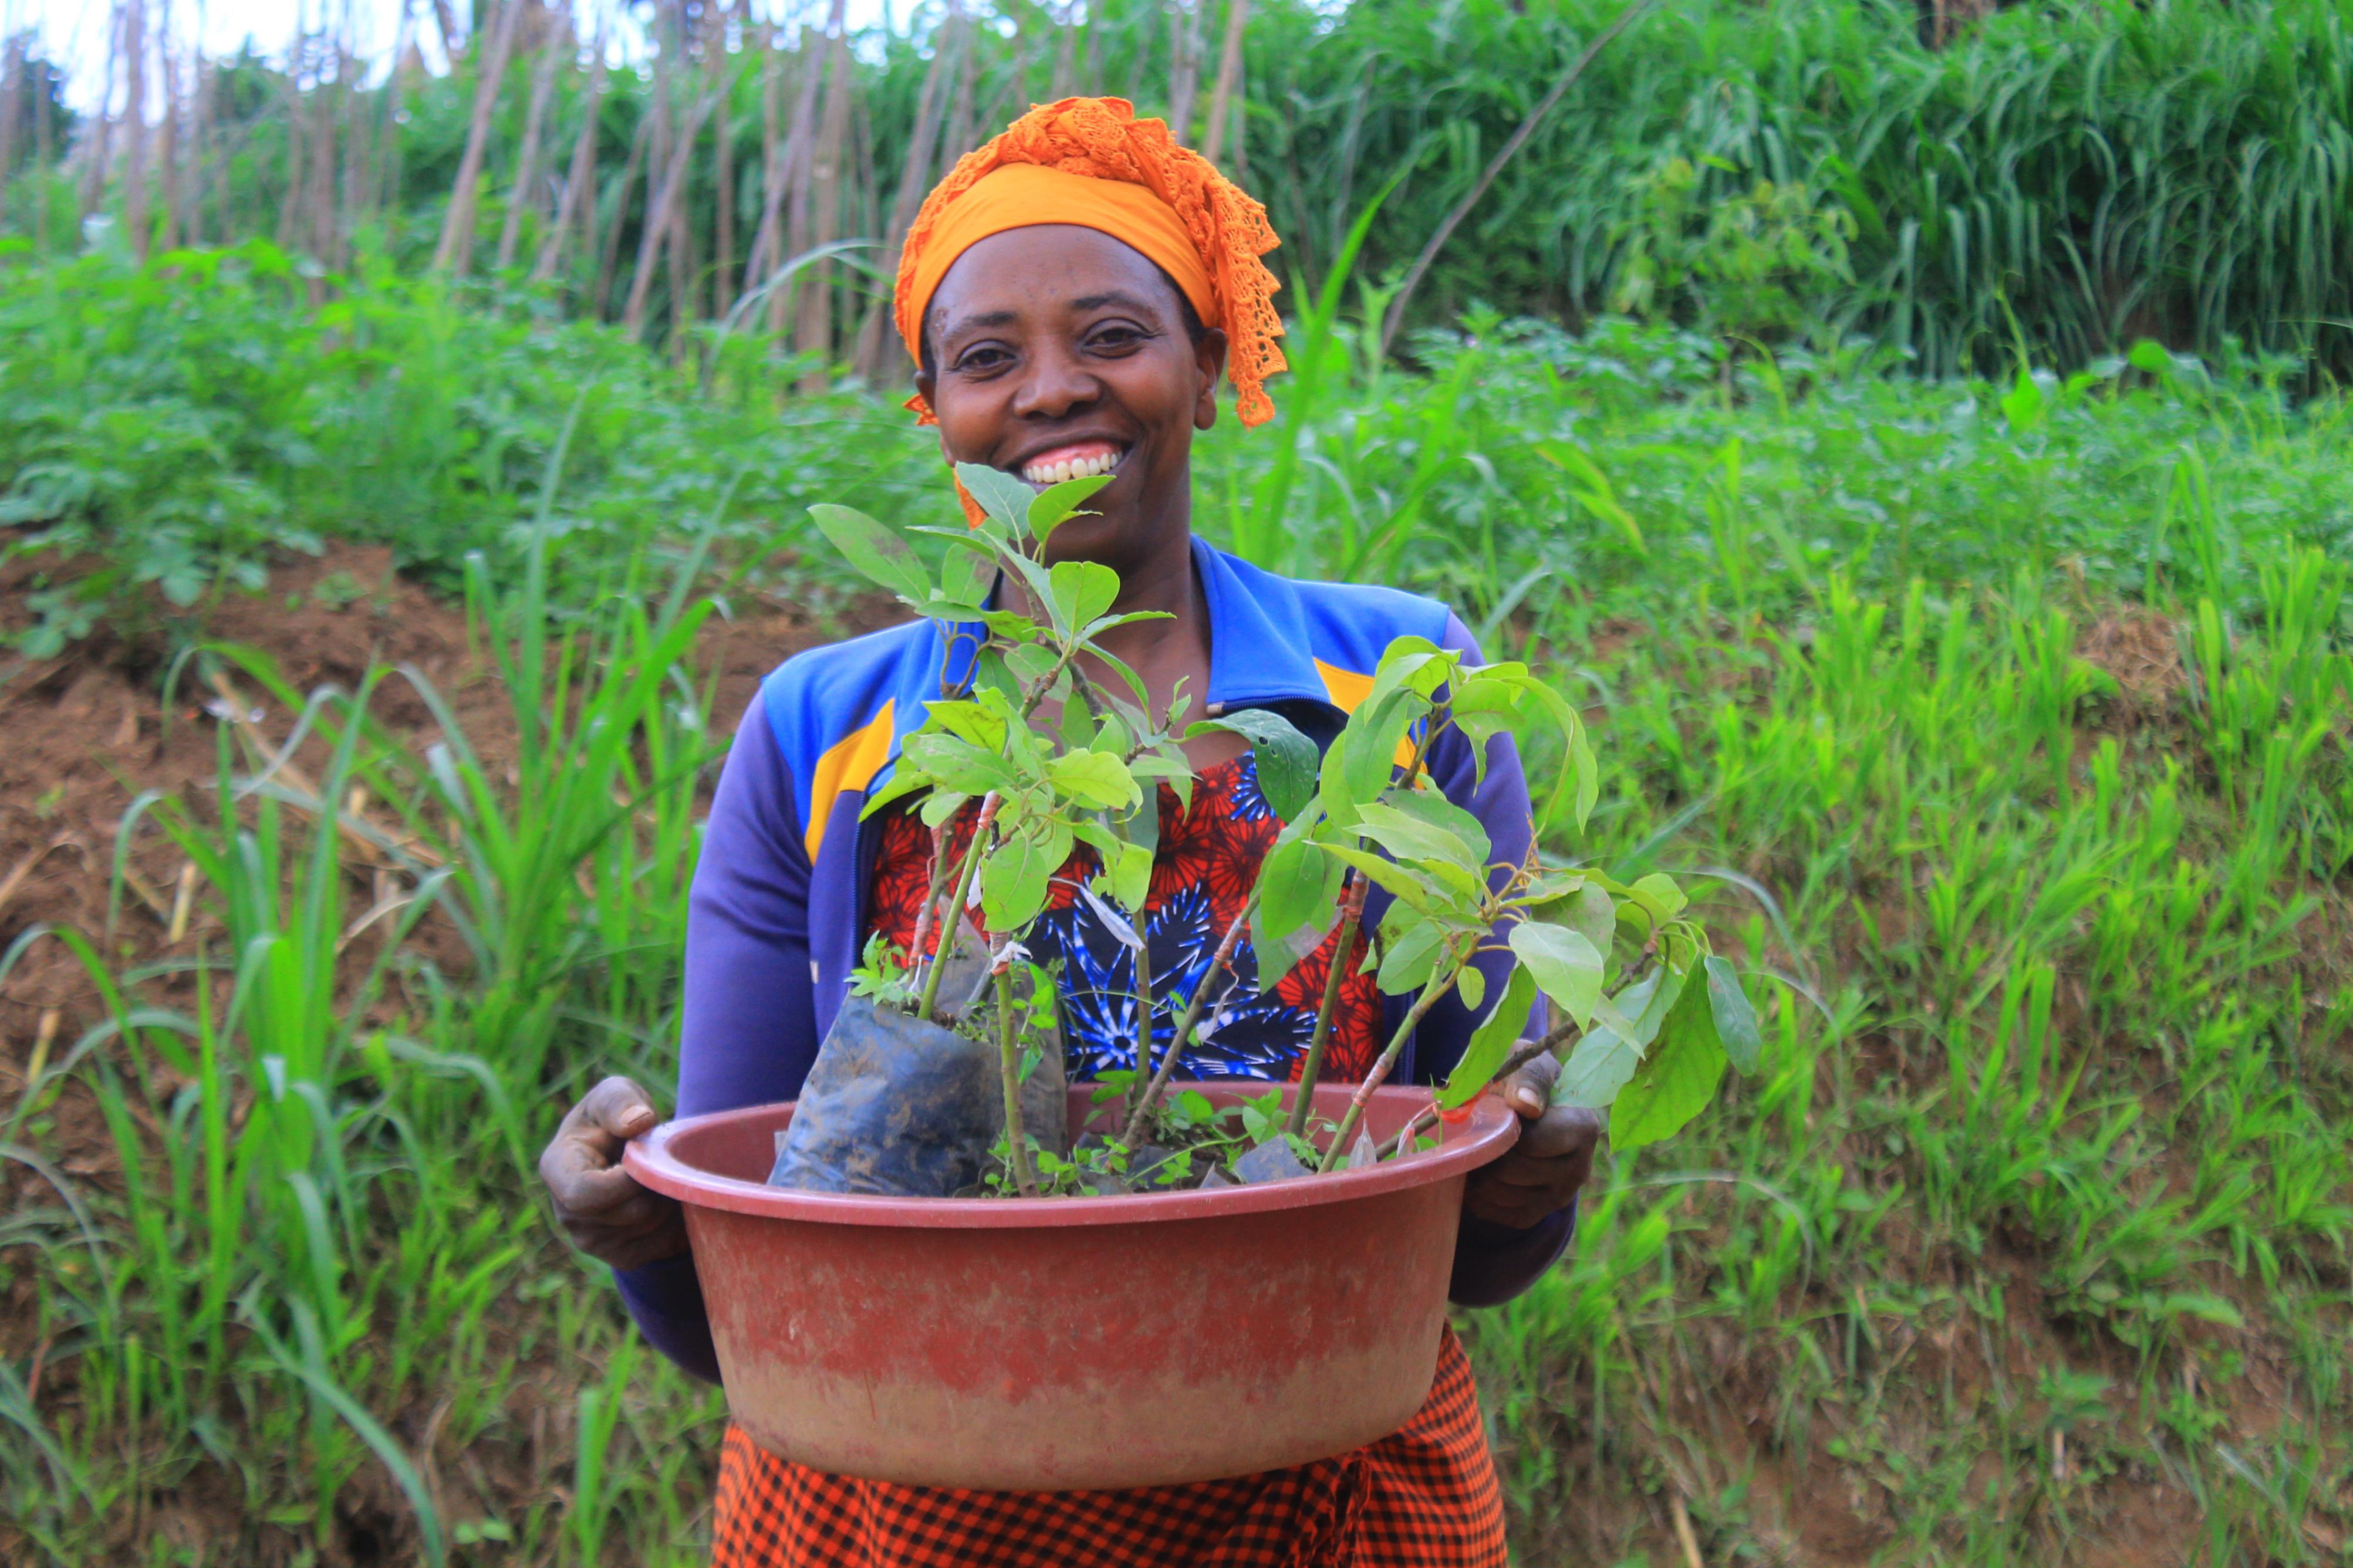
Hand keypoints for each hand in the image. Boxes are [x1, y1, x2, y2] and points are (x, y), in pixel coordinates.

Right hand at [539, 1076, 689, 1269]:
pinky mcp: (619, 1256)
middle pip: (627, 1214)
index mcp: (557, 1170)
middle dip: (655, 1187)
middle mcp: (567, 1212)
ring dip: (668, 1200)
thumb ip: (620, 1102)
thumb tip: (637, 1123)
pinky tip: (663, 1198)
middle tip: (664, 1163)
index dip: (623, 1183)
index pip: (584, 1194)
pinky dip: (673, 1222)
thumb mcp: (616, 1093)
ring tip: (661, 1177)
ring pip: (648, 1229)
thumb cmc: (618, 1117)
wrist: (631, 1152)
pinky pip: (659, 1246)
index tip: (644, 1161)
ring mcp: (590, 1240)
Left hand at [1462, 1052, 1604, 1229]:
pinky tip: (1476, 1171)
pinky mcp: (1541, 1212)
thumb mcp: (1524, 1062)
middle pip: (1511, 1172)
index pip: (1529, 1143)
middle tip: (1473, 1134)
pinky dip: (1478, 1196)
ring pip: (1501, 1196)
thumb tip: (1527, 1105)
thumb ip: (1527, 1079)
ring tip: (1474, 1150)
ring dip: (1476, 1174)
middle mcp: (1580, 1169)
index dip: (1501, 1130)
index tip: (1493, 1112)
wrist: (1525, 1100)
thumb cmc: (1522, 1077)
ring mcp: (1562, 1195)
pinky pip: (1500, 1215)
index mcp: (1583, 1128)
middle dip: (1484, 1154)